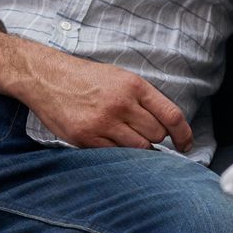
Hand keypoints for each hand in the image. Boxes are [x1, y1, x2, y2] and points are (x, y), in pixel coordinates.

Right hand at [18, 51, 194, 152]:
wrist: (47, 78)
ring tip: (123, 136)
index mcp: (133, 85)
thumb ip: (143, 99)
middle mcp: (121, 104)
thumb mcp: (119, 77)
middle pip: (156, 135)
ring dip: (137, 147)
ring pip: (138, 149)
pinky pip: (115, 155)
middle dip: (154, 138)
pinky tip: (108, 141)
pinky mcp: (87, 137)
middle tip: (140, 132)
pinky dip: (117, 152)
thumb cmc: (85, 78)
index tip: (186, 144)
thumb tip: (167, 126)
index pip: (171, 115)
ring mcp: (104, 122)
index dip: (184, 134)